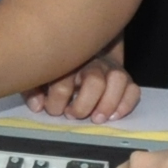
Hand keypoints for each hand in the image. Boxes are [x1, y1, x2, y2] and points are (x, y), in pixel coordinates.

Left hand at [24, 50, 139, 122]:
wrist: (76, 48)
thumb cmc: (54, 68)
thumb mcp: (38, 75)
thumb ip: (34, 89)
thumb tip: (38, 106)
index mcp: (67, 59)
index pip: (63, 80)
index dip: (56, 101)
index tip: (51, 109)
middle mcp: (92, 62)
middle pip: (95, 80)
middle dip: (83, 104)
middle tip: (73, 115)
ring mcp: (110, 68)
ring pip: (118, 80)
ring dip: (108, 103)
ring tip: (97, 118)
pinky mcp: (124, 78)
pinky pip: (133, 89)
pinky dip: (126, 103)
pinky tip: (113, 116)